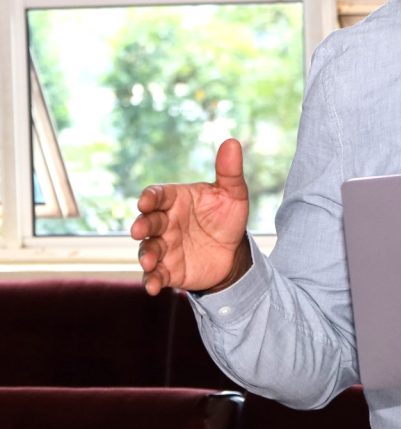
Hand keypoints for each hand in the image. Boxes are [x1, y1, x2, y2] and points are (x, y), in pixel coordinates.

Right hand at [131, 138, 251, 295]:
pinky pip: (154, 275)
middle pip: (148, 221)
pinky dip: (151, 281)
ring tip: (150, 261)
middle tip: (140, 230)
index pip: (157, 195)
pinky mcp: (167, 269)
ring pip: (147, 249)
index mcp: (176, 200)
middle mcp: (164, 222)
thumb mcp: (233, 194)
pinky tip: (154, 287)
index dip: (150, 197)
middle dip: (142, 225)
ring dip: (145, 255)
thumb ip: (229, 171)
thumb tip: (233, 142)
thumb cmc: (227, 217)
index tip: (146, 201)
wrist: (233, 252)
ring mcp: (163, 246)